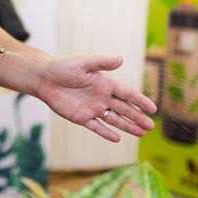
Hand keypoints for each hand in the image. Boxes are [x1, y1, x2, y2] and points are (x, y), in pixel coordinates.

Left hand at [35, 54, 156, 141]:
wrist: (44, 79)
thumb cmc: (63, 67)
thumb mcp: (83, 63)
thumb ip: (101, 63)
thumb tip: (121, 59)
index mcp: (105, 84)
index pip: (127, 94)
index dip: (140, 101)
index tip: (153, 109)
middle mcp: (102, 97)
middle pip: (124, 109)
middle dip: (138, 117)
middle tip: (151, 127)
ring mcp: (93, 109)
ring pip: (114, 120)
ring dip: (127, 126)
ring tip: (142, 133)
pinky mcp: (81, 118)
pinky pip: (97, 127)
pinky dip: (106, 133)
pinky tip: (117, 139)